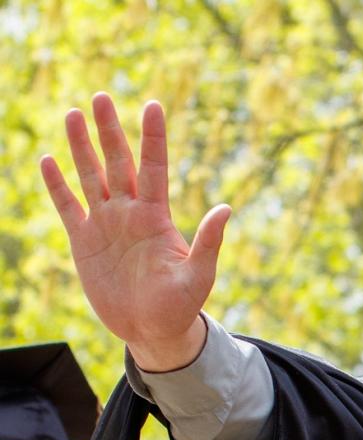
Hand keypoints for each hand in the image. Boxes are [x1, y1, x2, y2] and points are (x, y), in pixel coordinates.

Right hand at [40, 94, 230, 371]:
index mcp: (157, 217)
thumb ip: (209, 243)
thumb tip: (226, 209)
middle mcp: (130, 213)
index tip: (153, 106)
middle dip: (109, 131)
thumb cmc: (181, 306)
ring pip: (91, 176)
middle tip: (101, 97)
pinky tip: (49, 160)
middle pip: (117, 162)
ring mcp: (106, 225)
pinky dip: (58, 185)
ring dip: (81, 147)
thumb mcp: (199, 276)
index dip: (153, 138)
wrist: (153, 332)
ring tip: (73, 114)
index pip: (154, 167)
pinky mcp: (84, 242)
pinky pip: (69, 206)